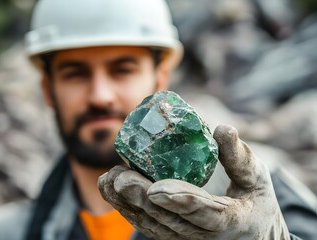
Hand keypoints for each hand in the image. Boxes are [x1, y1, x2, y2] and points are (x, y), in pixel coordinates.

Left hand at [98, 125, 289, 239]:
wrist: (252, 235)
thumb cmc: (255, 204)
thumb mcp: (257, 180)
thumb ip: (240, 157)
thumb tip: (223, 128)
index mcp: (228, 221)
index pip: (202, 212)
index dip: (180, 200)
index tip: (157, 188)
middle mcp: (202, 235)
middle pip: (167, 219)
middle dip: (141, 199)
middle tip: (120, 178)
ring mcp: (185, 238)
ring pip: (152, 224)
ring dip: (127, 204)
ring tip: (108, 181)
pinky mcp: (174, 236)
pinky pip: (148, 225)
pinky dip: (128, 209)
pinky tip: (112, 190)